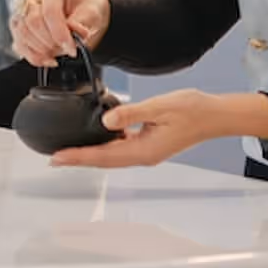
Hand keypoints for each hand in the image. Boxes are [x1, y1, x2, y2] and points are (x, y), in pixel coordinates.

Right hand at [12, 0, 110, 62]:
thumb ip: (82, 23)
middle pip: (32, 21)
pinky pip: (19, 44)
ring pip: (22, 33)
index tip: (72, 48)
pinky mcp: (17, 27)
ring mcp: (21, 10)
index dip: (60, 33)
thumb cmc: (85, 9)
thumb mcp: (92, 13)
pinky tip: (48, 59)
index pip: (49, 10)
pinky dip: (34, 56)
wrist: (81, 14)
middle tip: (66, 49)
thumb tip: (74, 34)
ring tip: (59, 52)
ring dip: (41, 49)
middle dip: (50, 41)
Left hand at [52, 87, 267, 169]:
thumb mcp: (160, 106)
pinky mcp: (149, 145)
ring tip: (68, 151)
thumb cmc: (192, 110)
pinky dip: (104, 146)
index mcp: (143, 150)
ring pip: (111, 156)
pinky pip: (120, 149)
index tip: (57, 158)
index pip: (103, 156)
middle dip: (78, 159)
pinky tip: (96, 138)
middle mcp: (142, 156)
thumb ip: (132, 113)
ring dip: (89, 154)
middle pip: (103, 160)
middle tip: (54, 158)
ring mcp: (146, 152)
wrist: (214, 116)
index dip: (78, 157)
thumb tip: (107, 119)